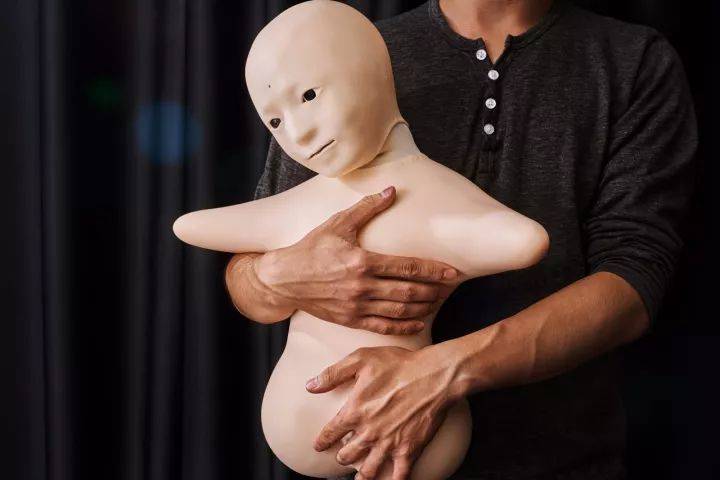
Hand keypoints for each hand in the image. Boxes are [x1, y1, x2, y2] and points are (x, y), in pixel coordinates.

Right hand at [253, 186, 458, 334]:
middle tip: (450, 287)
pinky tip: (418, 322)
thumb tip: (391, 190)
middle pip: (408, 291)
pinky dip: (404, 326)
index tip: (451, 271)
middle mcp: (361, 286)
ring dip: (422, 308)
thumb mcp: (337, 224)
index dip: (432, 270)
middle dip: (433, 290)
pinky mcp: (350, 320)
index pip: (406, 266)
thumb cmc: (311, 248)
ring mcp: (356, 306)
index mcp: (362, 261)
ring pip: (398, 311)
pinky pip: (383, 327)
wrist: (284, 278)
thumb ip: (367, 208)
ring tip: (437, 302)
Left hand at [306, 345, 461, 479]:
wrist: (434, 376)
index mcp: (355, 411)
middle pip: (348, 454)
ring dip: (362, 474)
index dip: (322, 440)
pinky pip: (399, 476)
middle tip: (343, 457)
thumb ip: (333, 373)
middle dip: (343, 457)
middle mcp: (369, 432)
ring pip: (369, 469)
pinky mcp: (409, 450)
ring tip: (360, 476)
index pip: (331, 432)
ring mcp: (389, 444)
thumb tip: (310, 385)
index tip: (318, 445)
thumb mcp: (361, 359)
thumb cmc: (399, 364)